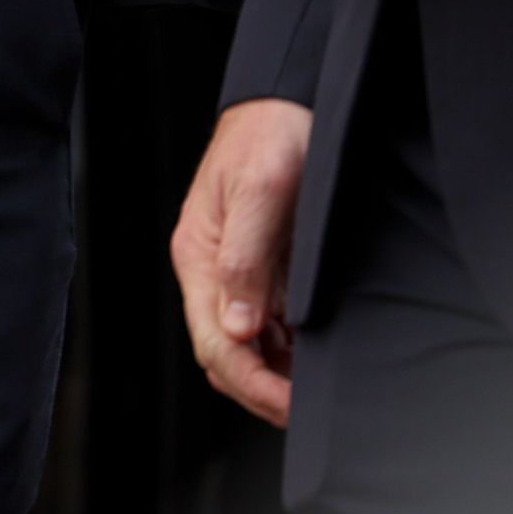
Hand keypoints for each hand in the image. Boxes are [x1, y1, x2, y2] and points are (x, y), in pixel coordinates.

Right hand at [175, 98, 311, 425]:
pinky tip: (313, 359)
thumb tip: (238, 329)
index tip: (291, 406)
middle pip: (224, 353)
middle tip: (306, 413)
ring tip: (314, 395)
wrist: (288, 99)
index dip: (253, 383)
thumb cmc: (271, 134)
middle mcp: (211, 270)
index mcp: (198, 256)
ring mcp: (236, 271)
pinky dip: (287, 352)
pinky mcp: (262, 267)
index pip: (216, 342)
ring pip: (246, 346)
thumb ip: (246, 260)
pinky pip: (268, 326)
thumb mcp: (260, 192)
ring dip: (274, 375)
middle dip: (260, 391)